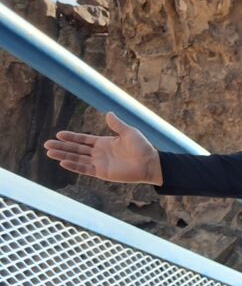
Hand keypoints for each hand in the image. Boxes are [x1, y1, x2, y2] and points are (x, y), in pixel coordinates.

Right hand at [44, 112, 163, 184]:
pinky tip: (63, 163)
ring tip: (49, 153)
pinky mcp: (103, 172)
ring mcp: (100, 163)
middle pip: (76, 149)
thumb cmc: (142, 147)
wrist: (150, 163)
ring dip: (63, 156)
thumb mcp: (128, 132)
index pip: (83, 140)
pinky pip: (85, 169)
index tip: (58, 134)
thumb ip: (117, 124)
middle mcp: (99, 153)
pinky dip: (74, 166)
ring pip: (77, 159)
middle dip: (62, 147)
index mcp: (104, 143)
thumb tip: (108, 113)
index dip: (71, 138)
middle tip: (46, 144)